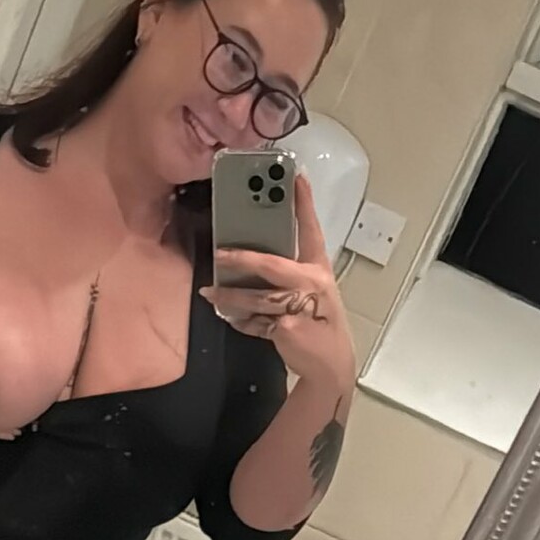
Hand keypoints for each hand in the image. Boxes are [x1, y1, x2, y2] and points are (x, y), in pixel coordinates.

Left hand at [200, 174, 356, 396]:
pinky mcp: (288, 329)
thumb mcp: (311, 291)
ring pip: (257, 297)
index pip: (311, 230)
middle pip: (272, 265)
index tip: (296, 176)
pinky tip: (232, 319)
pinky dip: (242, 322)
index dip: (303, 203)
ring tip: (209, 294)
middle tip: (219, 254)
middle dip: (242, 258)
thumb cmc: (317, 322)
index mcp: (318, 269)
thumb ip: (288, 275)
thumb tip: (251, 262)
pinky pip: (255, 322)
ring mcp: (301, 307)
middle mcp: (312, 283)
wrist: (329, 363)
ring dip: (229, 297)